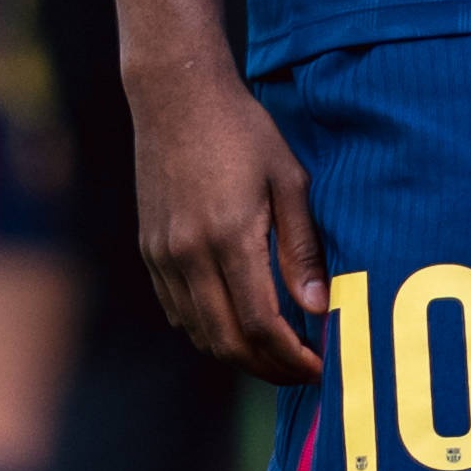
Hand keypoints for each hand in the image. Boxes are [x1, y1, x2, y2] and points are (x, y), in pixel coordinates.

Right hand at [129, 57, 325, 382]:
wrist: (175, 97)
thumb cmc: (243, 131)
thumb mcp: (288, 180)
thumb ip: (302, 247)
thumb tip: (318, 307)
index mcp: (228, 236)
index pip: (260, 323)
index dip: (291, 356)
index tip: (320, 366)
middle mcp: (188, 255)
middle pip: (226, 342)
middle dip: (267, 368)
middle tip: (302, 372)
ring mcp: (163, 256)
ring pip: (199, 333)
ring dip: (238, 355)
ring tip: (277, 355)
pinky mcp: (150, 252)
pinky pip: (178, 312)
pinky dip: (209, 331)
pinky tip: (239, 326)